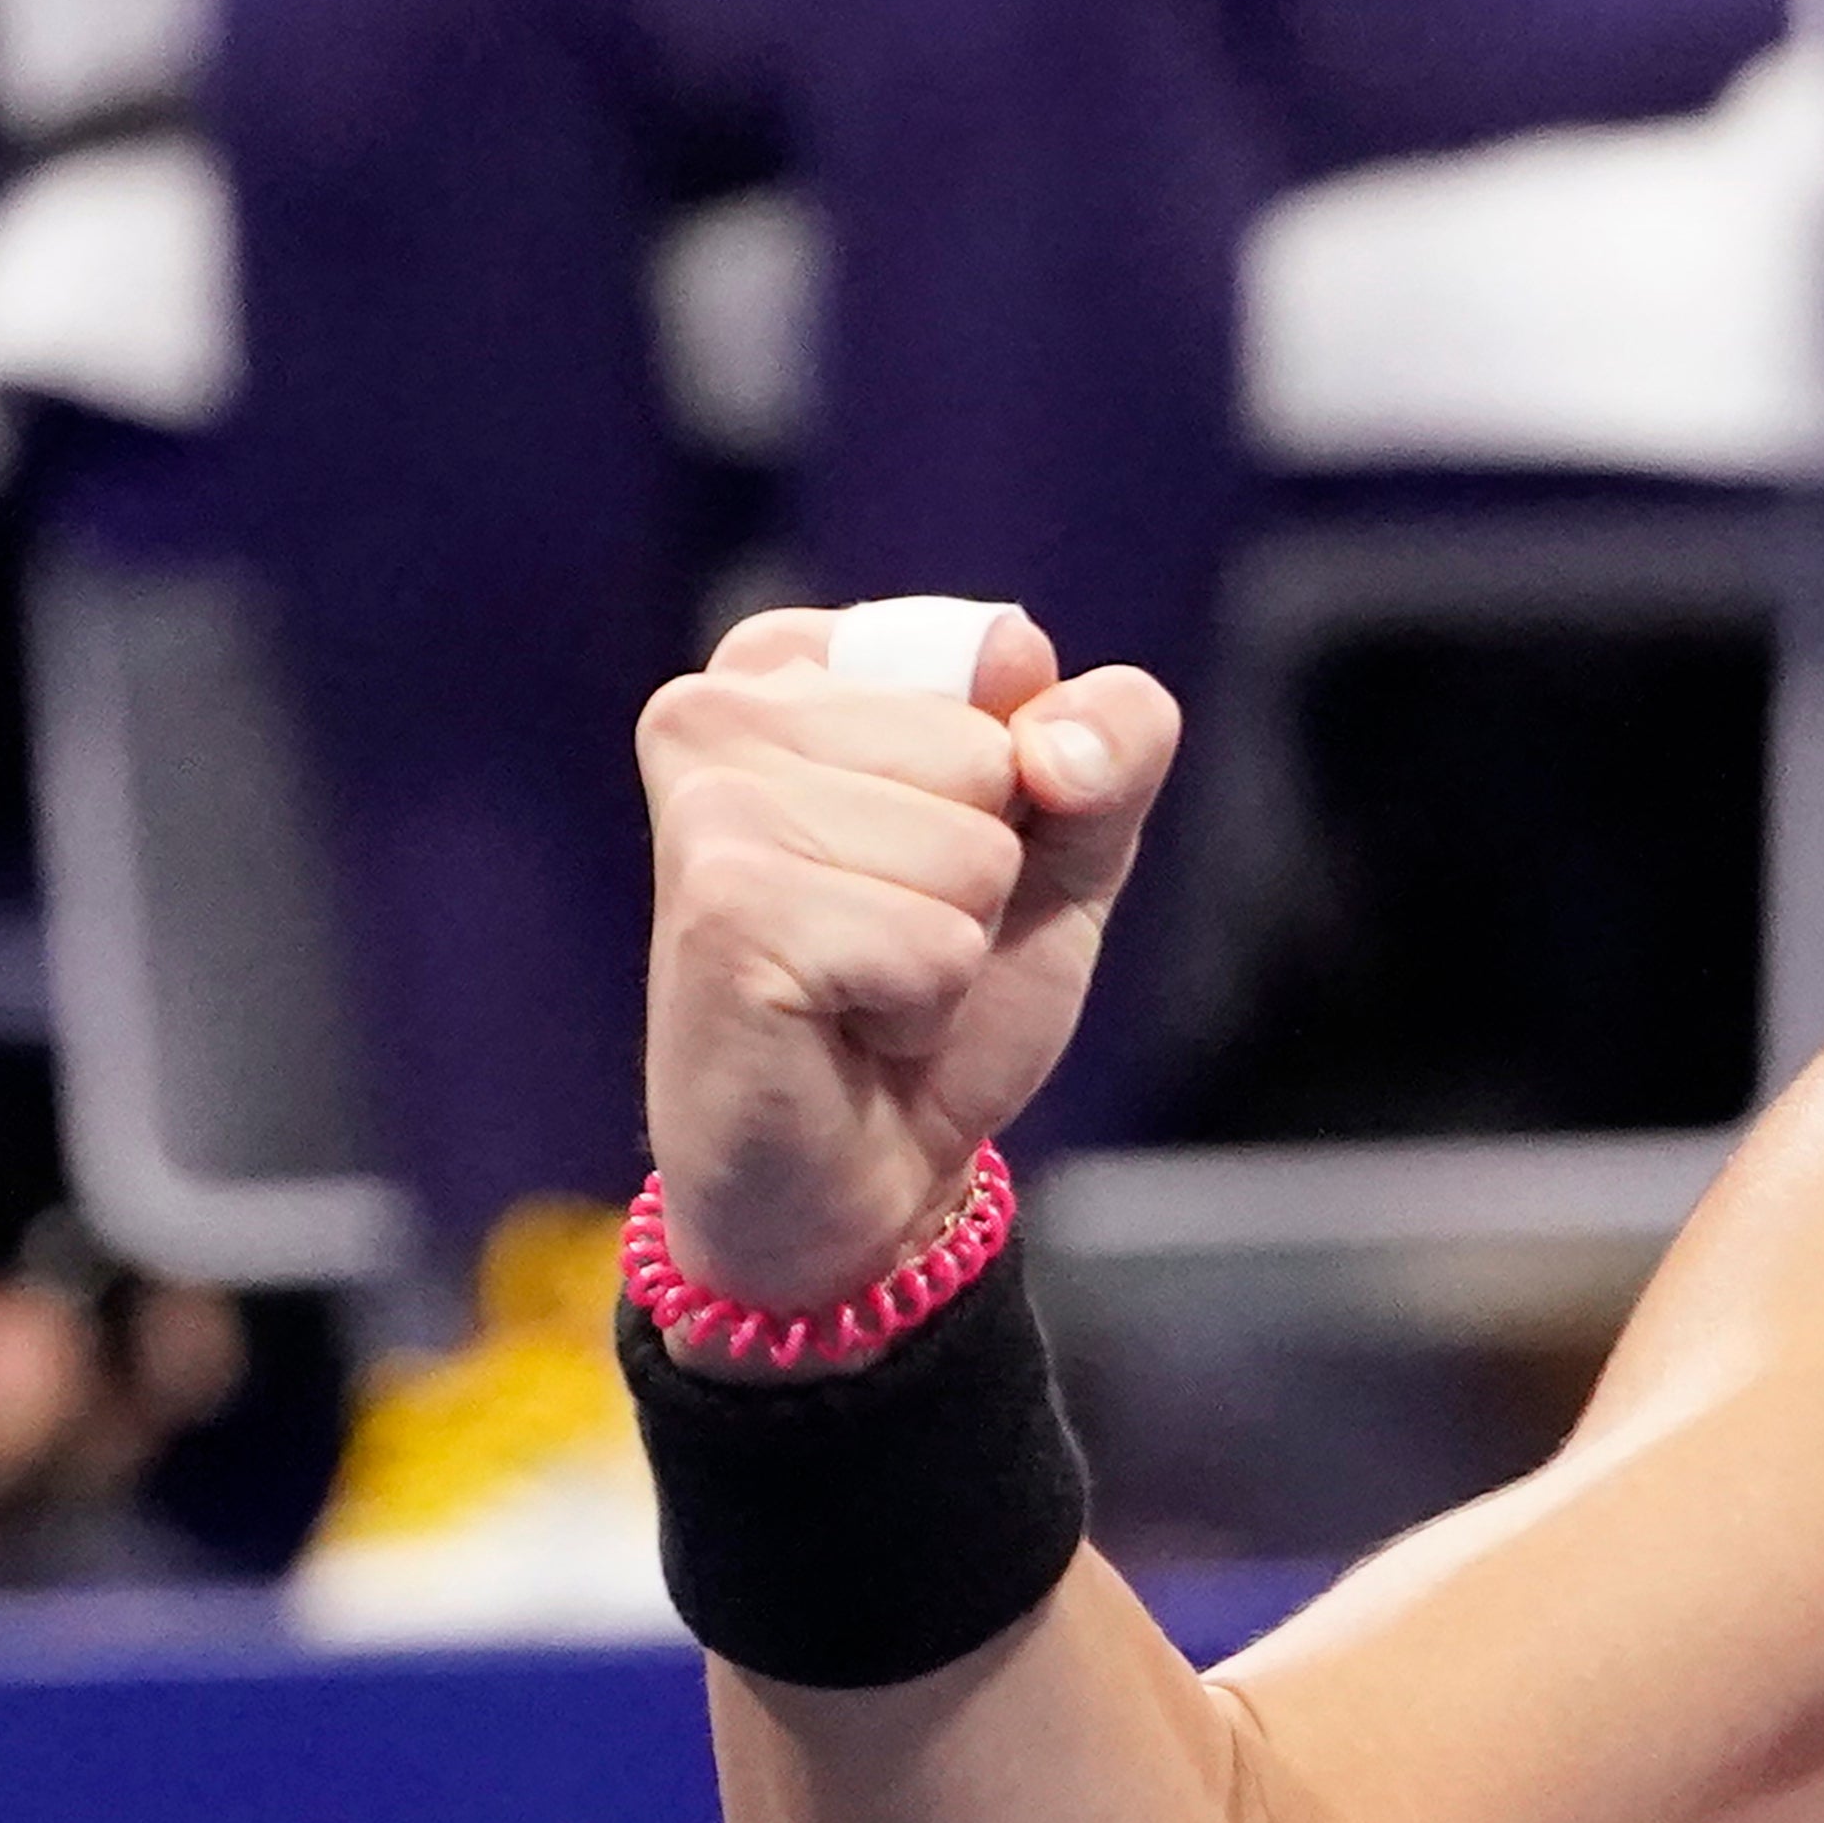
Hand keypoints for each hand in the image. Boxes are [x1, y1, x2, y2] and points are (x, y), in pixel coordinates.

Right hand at [637, 606, 1182, 1320]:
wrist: (856, 1169)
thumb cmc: (940, 990)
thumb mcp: (1066, 843)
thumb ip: (1112, 742)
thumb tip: (1054, 746)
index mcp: (789, 660)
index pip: (1004, 653)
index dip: (1027, 781)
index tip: (934, 849)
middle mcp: (717, 707)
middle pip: (990, 753)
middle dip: (983, 870)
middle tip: (891, 932)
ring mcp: (710, 806)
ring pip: (971, 849)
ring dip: (950, 942)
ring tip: (863, 977)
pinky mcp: (724, 911)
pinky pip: (935, 944)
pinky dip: (923, 1006)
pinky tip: (842, 1022)